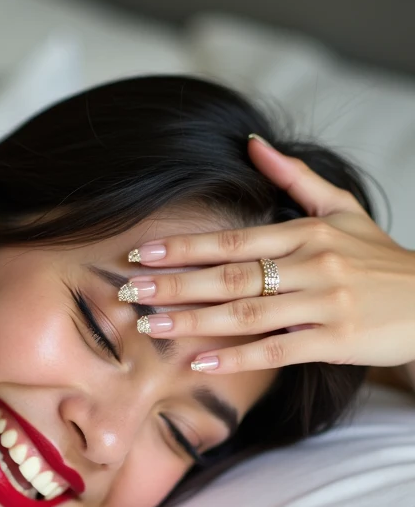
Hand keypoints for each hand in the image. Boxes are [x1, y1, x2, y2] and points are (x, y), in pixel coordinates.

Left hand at [121, 135, 414, 373]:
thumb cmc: (378, 258)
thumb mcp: (343, 207)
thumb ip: (294, 177)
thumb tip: (251, 142)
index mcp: (307, 233)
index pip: (233, 240)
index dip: (184, 247)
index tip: (140, 253)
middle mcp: (313, 265)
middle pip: (230, 276)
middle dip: (175, 285)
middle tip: (129, 293)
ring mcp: (323, 304)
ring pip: (246, 314)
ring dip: (193, 322)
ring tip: (150, 329)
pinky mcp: (334, 340)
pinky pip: (276, 350)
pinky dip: (236, 359)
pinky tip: (198, 364)